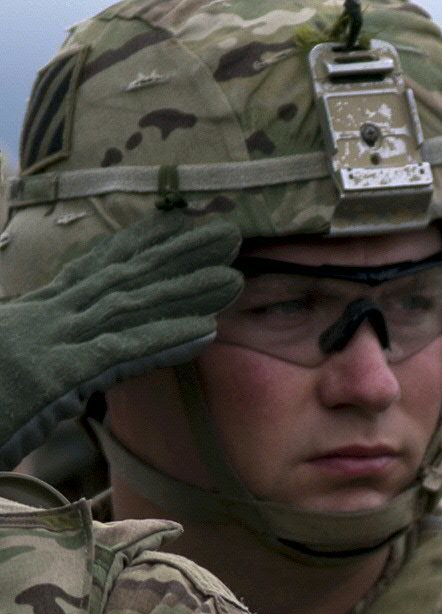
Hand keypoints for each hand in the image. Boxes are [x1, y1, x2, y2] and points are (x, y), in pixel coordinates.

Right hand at [0, 211, 241, 467]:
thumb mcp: (11, 369)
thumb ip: (46, 353)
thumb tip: (78, 349)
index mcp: (33, 314)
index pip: (91, 270)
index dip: (136, 244)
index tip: (177, 223)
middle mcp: (43, 317)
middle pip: (118, 278)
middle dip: (175, 254)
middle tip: (228, 234)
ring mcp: (48, 342)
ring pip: (126, 307)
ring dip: (183, 292)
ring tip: (232, 279)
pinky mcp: (53, 376)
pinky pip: (117, 353)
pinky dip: (161, 340)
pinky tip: (204, 331)